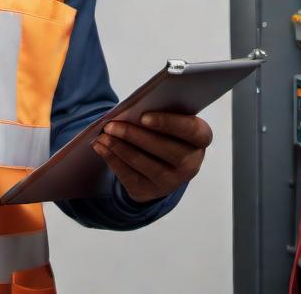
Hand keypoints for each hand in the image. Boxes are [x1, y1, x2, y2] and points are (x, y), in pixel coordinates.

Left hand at [91, 112, 212, 202]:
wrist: (159, 161)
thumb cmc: (163, 129)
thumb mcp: (166, 118)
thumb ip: (158, 111)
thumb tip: (132, 108)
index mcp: (200, 138)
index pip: (191, 130)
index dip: (168, 123)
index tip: (143, 116)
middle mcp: (191, 164)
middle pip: (165, 150)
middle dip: (134, 136)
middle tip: (111, 125)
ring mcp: (172, 182)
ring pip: (145, 164)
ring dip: (120, 148)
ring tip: (103, 135)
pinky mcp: (151, 191)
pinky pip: (130, 176)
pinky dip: (113, 160)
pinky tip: (101, 147)